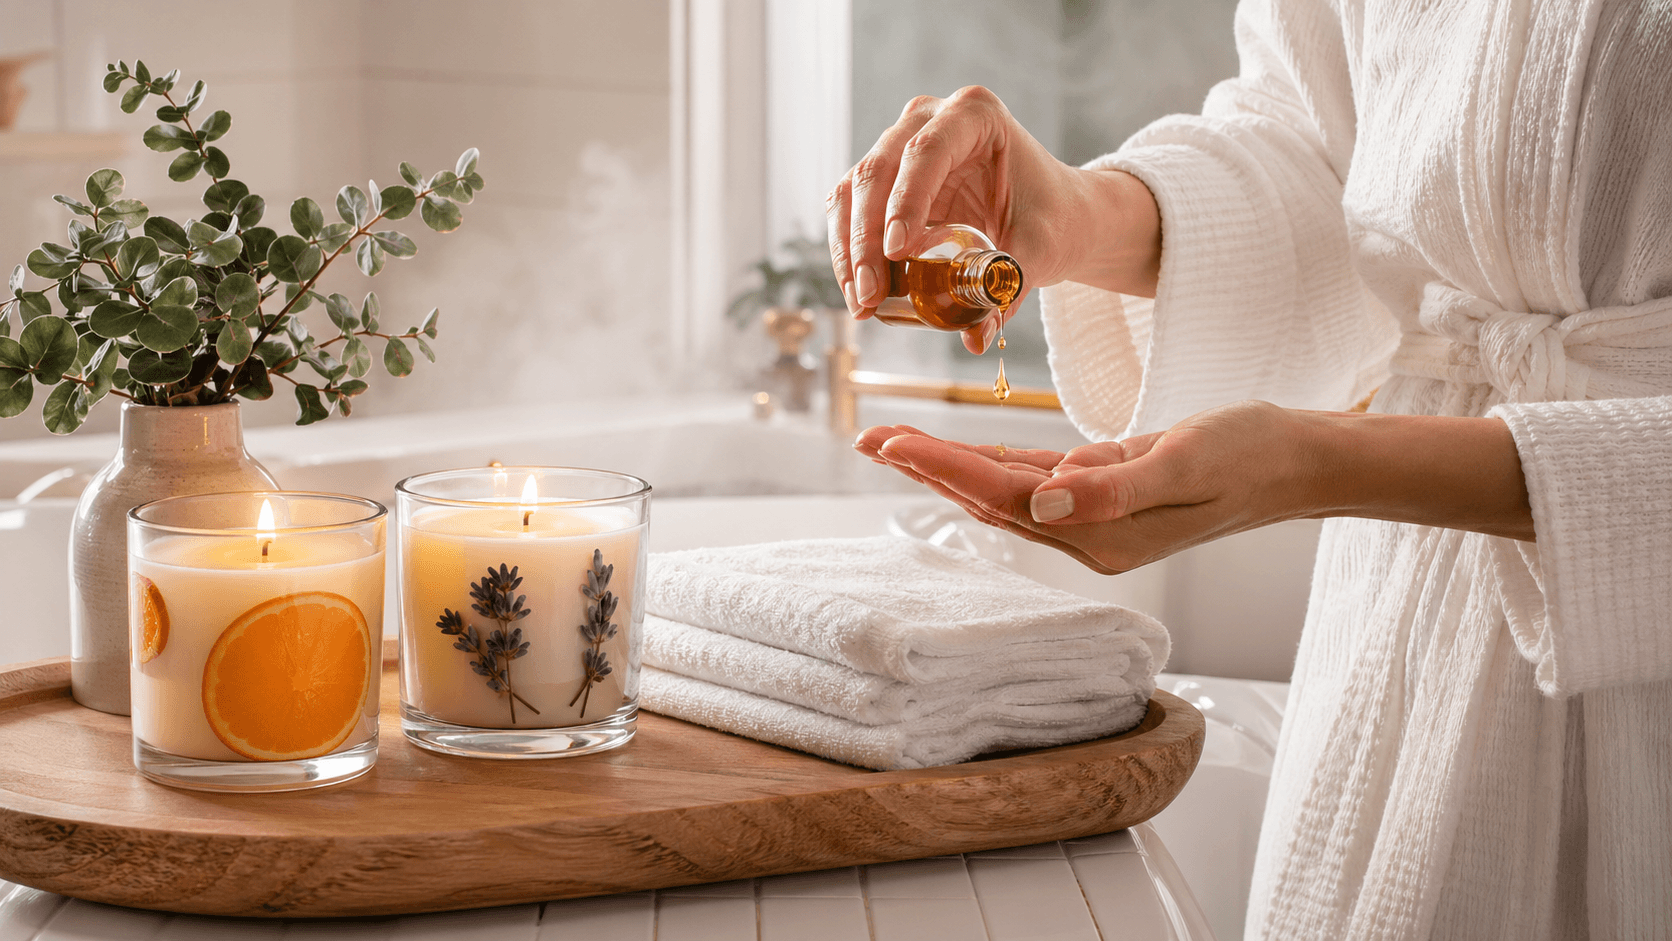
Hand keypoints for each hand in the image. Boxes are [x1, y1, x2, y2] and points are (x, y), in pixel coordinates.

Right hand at [827, 86, 1160, 353]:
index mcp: (975, 115)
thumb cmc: (1052, 218)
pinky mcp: (885, 176)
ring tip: (861, 302)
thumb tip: (975, 338)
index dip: (904, 202)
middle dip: (867, 239)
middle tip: (870, 294)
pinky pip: (851, 207)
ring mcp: (901, 142)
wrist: (1055, 213)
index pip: (926, 153)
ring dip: (849, 249)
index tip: (898, 252)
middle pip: (879, 171)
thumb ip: (1009, 288)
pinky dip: (848, 250)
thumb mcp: (1039, 249)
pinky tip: (857, 290)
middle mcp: (930, 119)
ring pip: (853, 190)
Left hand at [858, 403, 1311, 573]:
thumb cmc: (1249, 454)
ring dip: (948, 464)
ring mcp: (1094, 517)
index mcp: (1102, 534)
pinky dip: (992, 463)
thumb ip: (1115, 486)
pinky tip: (960, 454)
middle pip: (988, 497)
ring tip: (894, 441)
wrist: (1295, 461)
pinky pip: (1034, 479)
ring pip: (1004, 488)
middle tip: (867, 436)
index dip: (943, 467)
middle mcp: (1088, 533)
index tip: (891, 442)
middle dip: (926, 466)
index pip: (1003, 498)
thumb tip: (1044, 498)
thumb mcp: (1184, 462)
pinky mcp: (1104, 492)